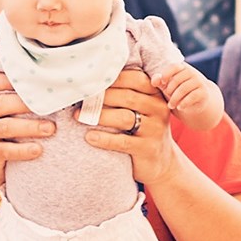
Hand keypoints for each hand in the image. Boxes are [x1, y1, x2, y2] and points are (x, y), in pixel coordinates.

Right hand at [0, 73, 52, 193]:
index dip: (13, 80)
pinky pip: (6, 150)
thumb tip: (46, 86)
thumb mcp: (0, 115)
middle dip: (28, 104)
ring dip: (31, 127)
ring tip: (50, 129)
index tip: (37, 80)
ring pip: (6, 127)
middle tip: (52, 105)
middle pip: (2, 104)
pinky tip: (38, 150)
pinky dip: (24, 150)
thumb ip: (13, 100)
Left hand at [83, 69, 179, 187]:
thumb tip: (93, 82)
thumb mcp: (141, 108)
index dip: (113, 78)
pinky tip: (89, 137)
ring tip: (79, 116)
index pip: (136, 79)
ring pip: (124, 118)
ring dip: (99, 116)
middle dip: (101, 97)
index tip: (92, 80)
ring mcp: (155, 129)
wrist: (161, 161)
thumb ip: (126, 93)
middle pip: (127, 97)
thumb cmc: (142, 128)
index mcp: (156, 95)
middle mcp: (158, 109)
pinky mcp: (147, 148)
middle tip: (81, 98)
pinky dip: (104, 139)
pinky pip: (122, 142)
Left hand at [154, 63, 224, 132]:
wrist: (196, 102)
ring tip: (171, 105)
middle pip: (177, 79)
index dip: (166, 74)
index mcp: (182, 68)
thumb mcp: (167, 86)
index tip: (162, 83)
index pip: (174, 66)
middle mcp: (192, 73)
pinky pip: (192, 96)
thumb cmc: (178, 92)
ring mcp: (199, 82)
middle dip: (169, 91)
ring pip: (183, 89)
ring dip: (174, 99)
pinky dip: (184, 103)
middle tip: (168, 98)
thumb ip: (159, 82)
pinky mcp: (204, 92)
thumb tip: (155, 80)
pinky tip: (180, 107)